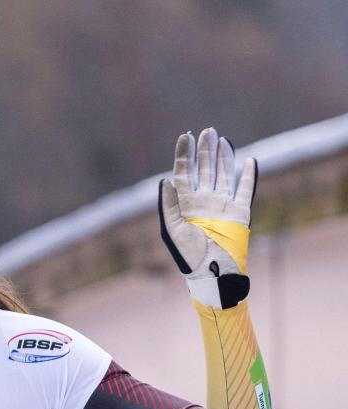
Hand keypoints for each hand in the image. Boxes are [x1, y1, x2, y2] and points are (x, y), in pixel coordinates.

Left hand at [158, 127, 256, 308]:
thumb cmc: (187, 254)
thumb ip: (168, 204)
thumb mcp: (171, 228)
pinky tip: (250, 160)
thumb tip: (164, 179)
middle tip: (206, 131)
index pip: (184, 172)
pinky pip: (245, 189)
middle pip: (204, 169)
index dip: (184, 154)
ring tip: (221, 139)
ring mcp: (222, 204)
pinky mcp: (240, 212)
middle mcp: (204, 200)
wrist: (210, 270)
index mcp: (185, 203)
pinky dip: (249, 175)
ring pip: (224, 174)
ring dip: (223, 157)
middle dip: (204, 150)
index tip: (185, 136)